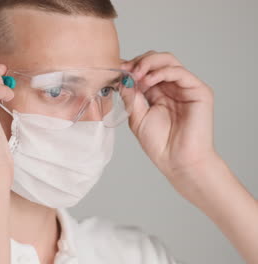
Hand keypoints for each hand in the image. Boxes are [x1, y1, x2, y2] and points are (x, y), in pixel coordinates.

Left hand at [121, 51, 215, 185]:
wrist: (177, 161)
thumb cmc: (160, 144)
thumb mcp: (136, 116)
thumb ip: (131, 96)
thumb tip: (122, 77)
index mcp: (157, 92)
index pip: (145, 69)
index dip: (131, 66)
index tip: (116, 69)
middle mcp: (172, 87)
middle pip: (156, 60)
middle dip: (139, 61)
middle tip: (126, 70)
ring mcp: (186, 88)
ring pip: (168, 60)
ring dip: (149, 63)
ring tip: (137, 74)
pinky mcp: (199, 91)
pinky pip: (180, 72)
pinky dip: (162, 71)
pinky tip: (148, 81)